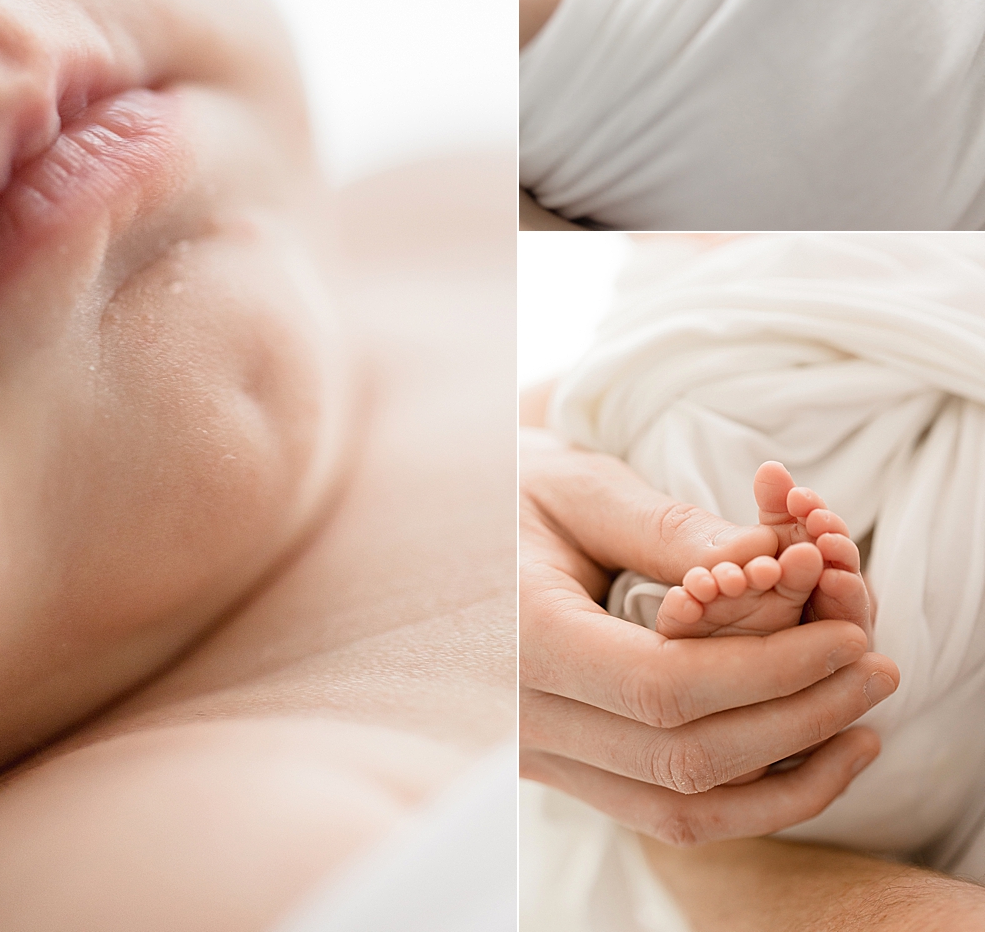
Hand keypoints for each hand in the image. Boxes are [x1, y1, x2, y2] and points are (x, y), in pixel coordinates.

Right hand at [520, 430, 898, 845]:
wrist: (424, 532)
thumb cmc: (501, 493)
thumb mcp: (576, 488)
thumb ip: (668, 531)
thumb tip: (774, 568)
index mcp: (516, 636)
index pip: (664, 687)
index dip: (771, 670)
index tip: (846, 635)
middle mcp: (515, 715)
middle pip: (683, 756)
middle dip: (797, 718)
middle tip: (874, 668)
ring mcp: (530, 755)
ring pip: (677, 808)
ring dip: (785, 779)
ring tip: (859, 727)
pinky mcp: (555, 768)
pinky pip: (657, 811)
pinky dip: (741, 799)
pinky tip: (801, 759)